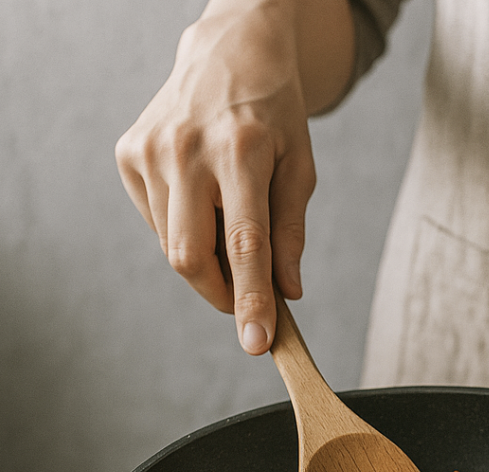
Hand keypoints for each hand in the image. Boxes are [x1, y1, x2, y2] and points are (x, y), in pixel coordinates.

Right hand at [115, 0, 352, 353]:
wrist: (229, 52)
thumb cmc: (273, 115)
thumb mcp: (300, 167)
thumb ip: (292, 233)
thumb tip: (288, 292)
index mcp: (241, 151)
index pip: (245, 244)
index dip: (251, 300)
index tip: (257, 343)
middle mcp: (187, 149)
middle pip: (191, 256)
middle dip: (221, 293)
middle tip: (248, 300)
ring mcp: (150, 150)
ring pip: (172, 246)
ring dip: (205, 258)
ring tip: (228, 217)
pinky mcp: (128, 154)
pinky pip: (157, 224)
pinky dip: (184, 231)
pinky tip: (202, 198)